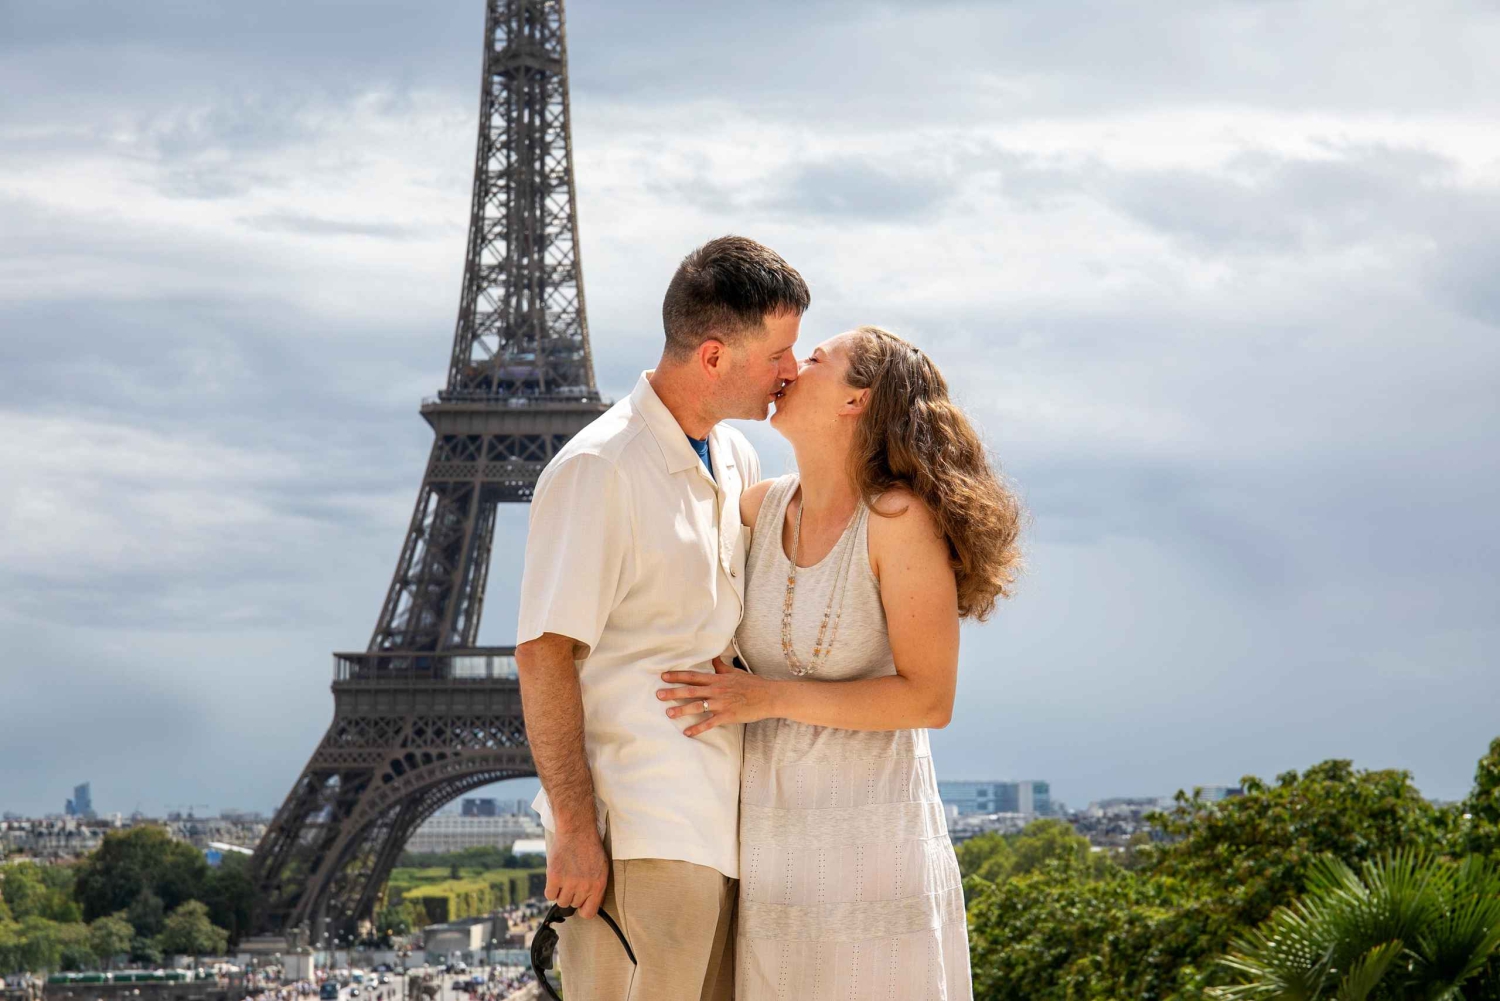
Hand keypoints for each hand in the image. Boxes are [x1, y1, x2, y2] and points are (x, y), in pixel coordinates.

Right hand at [544, 826, 607, 917]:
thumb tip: (590, 905)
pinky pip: (549, 895)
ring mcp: (569, 882)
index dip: (583, 908)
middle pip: (573, 905)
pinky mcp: (554, 876)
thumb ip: (597, 888)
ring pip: (561, 902)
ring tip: (565, 876)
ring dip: (561, 892)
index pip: (589, 913)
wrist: (577, 830)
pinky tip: (556, 877)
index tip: (581, 902)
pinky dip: (551, 889)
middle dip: (572, 894)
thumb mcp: (602, 868)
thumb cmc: (590, 848)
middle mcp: (584, 886)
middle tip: (573, 878)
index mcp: (598, 885)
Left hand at [657, 656, 778, 736]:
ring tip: (668, 713)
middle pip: (691, 691)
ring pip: (697, 706)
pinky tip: (687, 733)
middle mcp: (716, 690)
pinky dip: (698, 728)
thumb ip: (721, 666)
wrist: (767, 696)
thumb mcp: (735, 672)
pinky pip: (709, 723)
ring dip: (682, 710)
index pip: (693, 676)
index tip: (664, 676)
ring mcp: (721, 704)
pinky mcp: (727, 716)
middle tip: (659, 694)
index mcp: (717, 679)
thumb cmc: (752, 684)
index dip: (677, 676)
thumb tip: (713, 657)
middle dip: (673, 692)